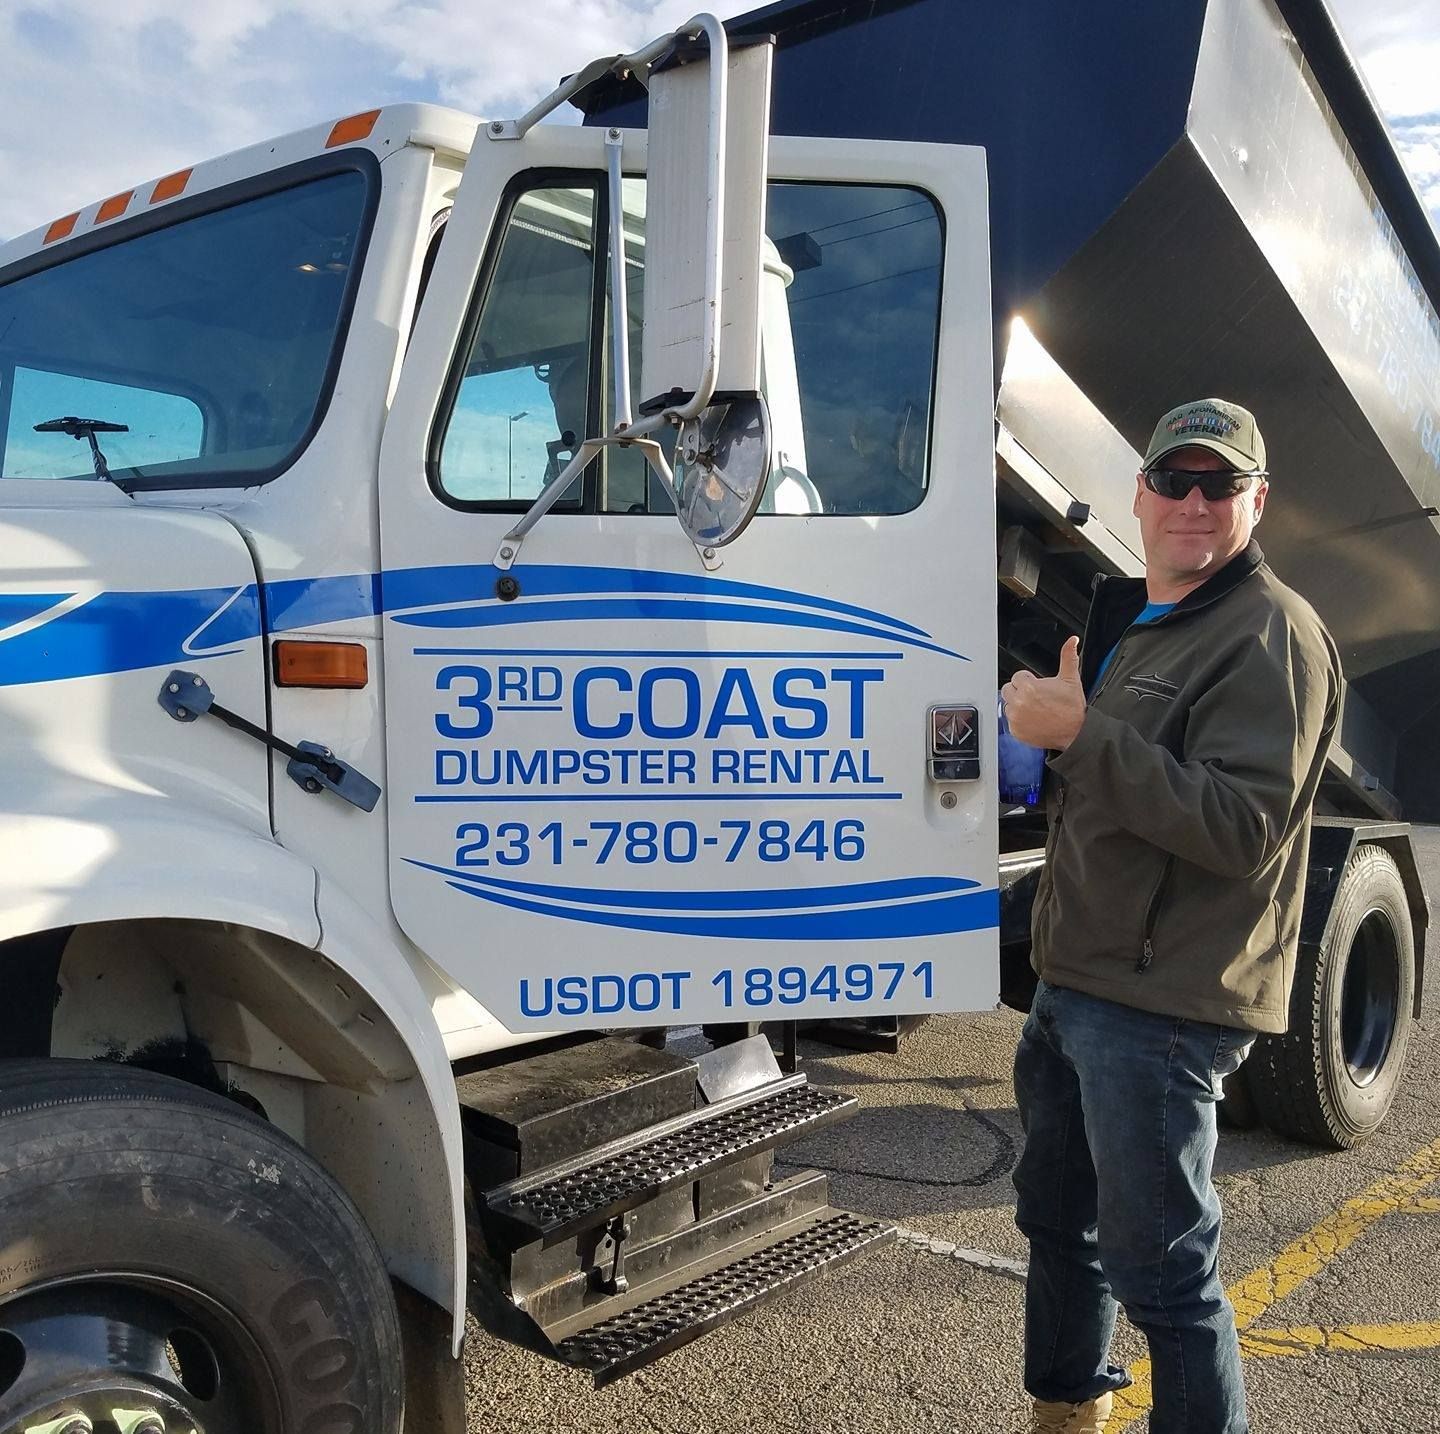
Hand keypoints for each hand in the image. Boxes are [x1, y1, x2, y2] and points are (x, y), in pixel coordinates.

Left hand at [1001, 636, 1085, 750]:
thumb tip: (1072, 641)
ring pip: (1008, 705)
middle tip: (1036, 698)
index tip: (1038, 687)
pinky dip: (1018, 720)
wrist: (1076, 733)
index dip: (1029, 680)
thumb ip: (1068, 657)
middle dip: (1020, 691)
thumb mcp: (1071, 679)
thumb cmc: (1072, 709)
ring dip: (1018, 705)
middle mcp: (1019, 703)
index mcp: (1029, 688)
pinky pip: (1010, 721)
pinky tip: (1033, 720)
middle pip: (1008, 689)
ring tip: (1036, 709)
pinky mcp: (1015, 731)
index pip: (1017, 676)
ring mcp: (1015, 718)